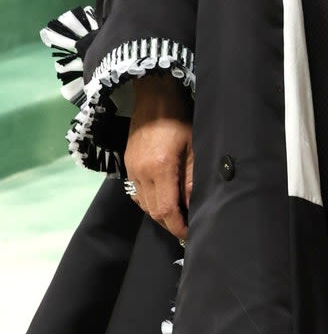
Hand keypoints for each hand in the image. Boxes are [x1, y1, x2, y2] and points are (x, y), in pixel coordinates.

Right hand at [124, 74, 194, 240]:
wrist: (153, 98)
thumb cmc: (180, 120)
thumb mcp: (194, 148)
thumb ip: (192, 180)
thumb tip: (193, 207)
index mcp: (160, 168)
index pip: (166, 210)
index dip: (178, 227)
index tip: (190, 235)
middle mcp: (141, 173)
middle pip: (153, 212)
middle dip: (170, 225)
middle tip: (187, 229)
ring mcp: (131, 170)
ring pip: (144, 205)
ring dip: (160, 215)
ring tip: (177, 217)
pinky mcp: (127, 166)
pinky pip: (137, 194)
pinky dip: (150, 203)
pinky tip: (162, 201)